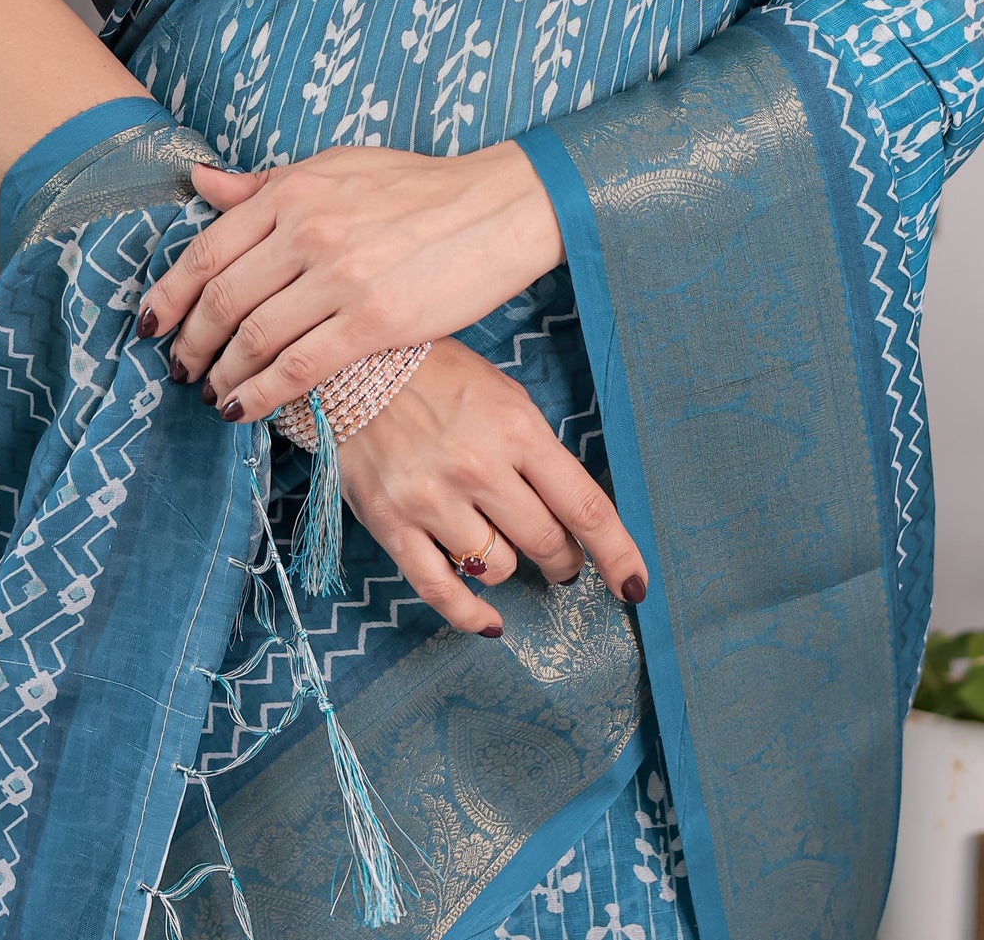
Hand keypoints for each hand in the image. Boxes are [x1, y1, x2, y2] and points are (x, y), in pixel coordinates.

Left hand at [137, 142, 564, 420]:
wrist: (497, 206)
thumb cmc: (417, 186)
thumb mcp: (336, 167)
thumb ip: (266, 183)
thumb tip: (200, 182)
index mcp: (292, 190)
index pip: (206, 251)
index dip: (168, 295)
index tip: (150, 324)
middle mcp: (307, 230)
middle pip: (220, 301)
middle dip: (189, 343)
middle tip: (178, 368)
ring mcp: (340, 277)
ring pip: (252, 339)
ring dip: (220, 375)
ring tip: (211, 393)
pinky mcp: (374, 321)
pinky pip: (298, 369)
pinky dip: (260, 394)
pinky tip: (245, 409)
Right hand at [330, 339, 649, 634]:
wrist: (349, 363)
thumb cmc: (435, 374)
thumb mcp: (502, 393)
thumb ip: (536, 451)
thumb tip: (569, 513)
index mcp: (516, 428)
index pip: (585, 507)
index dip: (617, 555)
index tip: (634, 586)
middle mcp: (478, 467)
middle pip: (547, 544)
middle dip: (564, 560)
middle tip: (560, 557)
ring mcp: (433, 498)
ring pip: (499, 568)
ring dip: (511, 566)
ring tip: (501, 544)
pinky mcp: (392, 523)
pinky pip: (442, 591)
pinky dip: (471, 616)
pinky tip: (491, 621)